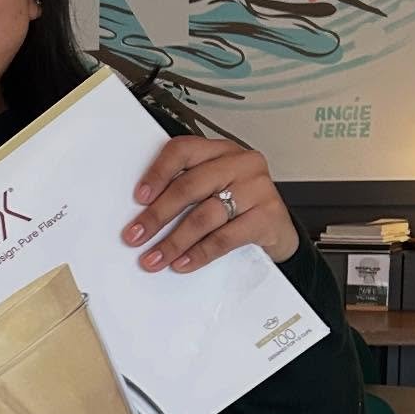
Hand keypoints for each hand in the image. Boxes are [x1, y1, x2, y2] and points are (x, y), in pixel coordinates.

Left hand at [122, 135, 298, 272]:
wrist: (279, 229)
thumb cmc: (239, 206)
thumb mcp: (213, 189)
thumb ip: (186, 191)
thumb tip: (143, 218)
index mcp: (220, 151)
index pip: (183, 150)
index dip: (157, 173)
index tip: (138, 198)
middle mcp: (240, 163)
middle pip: (189, 186)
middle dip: (157, 215)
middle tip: (135, 236)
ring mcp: (257, 188)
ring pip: (205, 215)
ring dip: (174, 241)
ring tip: (155, 257)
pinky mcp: (268, 216)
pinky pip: (225, 238)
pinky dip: (199, 253)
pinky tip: (182, 263)